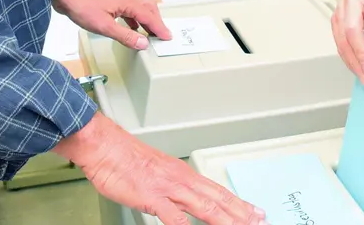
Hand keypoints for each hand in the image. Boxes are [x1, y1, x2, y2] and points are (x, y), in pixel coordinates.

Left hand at [54, 0, 169, 50]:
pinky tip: (133, 26)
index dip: (159, 28)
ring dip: (148, 19)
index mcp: (127, 2)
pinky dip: (136, 18)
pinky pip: (130, 8)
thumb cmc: (83, 8)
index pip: (149, 16)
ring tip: (150, 32)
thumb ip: (125, 35)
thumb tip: (143, 44)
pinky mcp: (112, 0)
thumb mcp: (104, 26)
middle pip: (149, 8)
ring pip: (140, 6)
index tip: (168, 37)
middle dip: (157, 21)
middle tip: (161, 35)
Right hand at [55, 114, 265, 224]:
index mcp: (182, 174)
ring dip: (226, 219)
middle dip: (241, 213)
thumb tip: (180, 201)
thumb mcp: (155, 173)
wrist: (104, 146)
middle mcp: (181, 180)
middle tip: (260, 220)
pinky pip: (173, 215)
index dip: (238, 204)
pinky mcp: (152, 196)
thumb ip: (171, 188)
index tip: (254, 212)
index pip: (217, 192)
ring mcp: (168, 188)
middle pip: (218, 200)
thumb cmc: (124, 159)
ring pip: (205, 206)